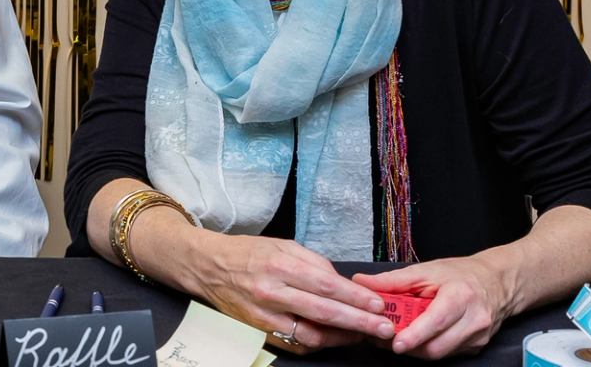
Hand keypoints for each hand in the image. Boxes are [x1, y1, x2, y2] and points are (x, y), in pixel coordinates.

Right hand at [179, 232, 396, 353]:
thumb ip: (314, 263)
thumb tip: (343, 284)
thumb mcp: (281, 245)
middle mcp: (270, 291)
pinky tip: (334, 338)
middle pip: (323, 312)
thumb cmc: (247, 253)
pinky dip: (319, 344)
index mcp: (278, 265)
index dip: (355, 297)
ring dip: (342, 338)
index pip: (325, 284)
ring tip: (363, 335)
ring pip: (310, 335)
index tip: (378, 304)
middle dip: (358, 322)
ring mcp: (263, 315)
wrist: (206, 266)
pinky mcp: (259, 331)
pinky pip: (295, 344)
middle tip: (383, 327)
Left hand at [354, 257, 516, 358]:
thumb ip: (392, 280)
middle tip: (384, 338)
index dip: (414, 335)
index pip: (436, 322)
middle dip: (408, 346)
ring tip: (395, 336)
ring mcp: (477, 337)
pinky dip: (428, 347)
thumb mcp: (425, 270)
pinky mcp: (476, 347)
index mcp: (460, 296)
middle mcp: (474, 320)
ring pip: (439, 354)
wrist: (496, 283)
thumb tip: (361, 282)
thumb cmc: (459, 274)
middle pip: (436, 346)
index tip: (395, 343)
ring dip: (415, 349)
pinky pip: (447, 353)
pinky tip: (416, 337)